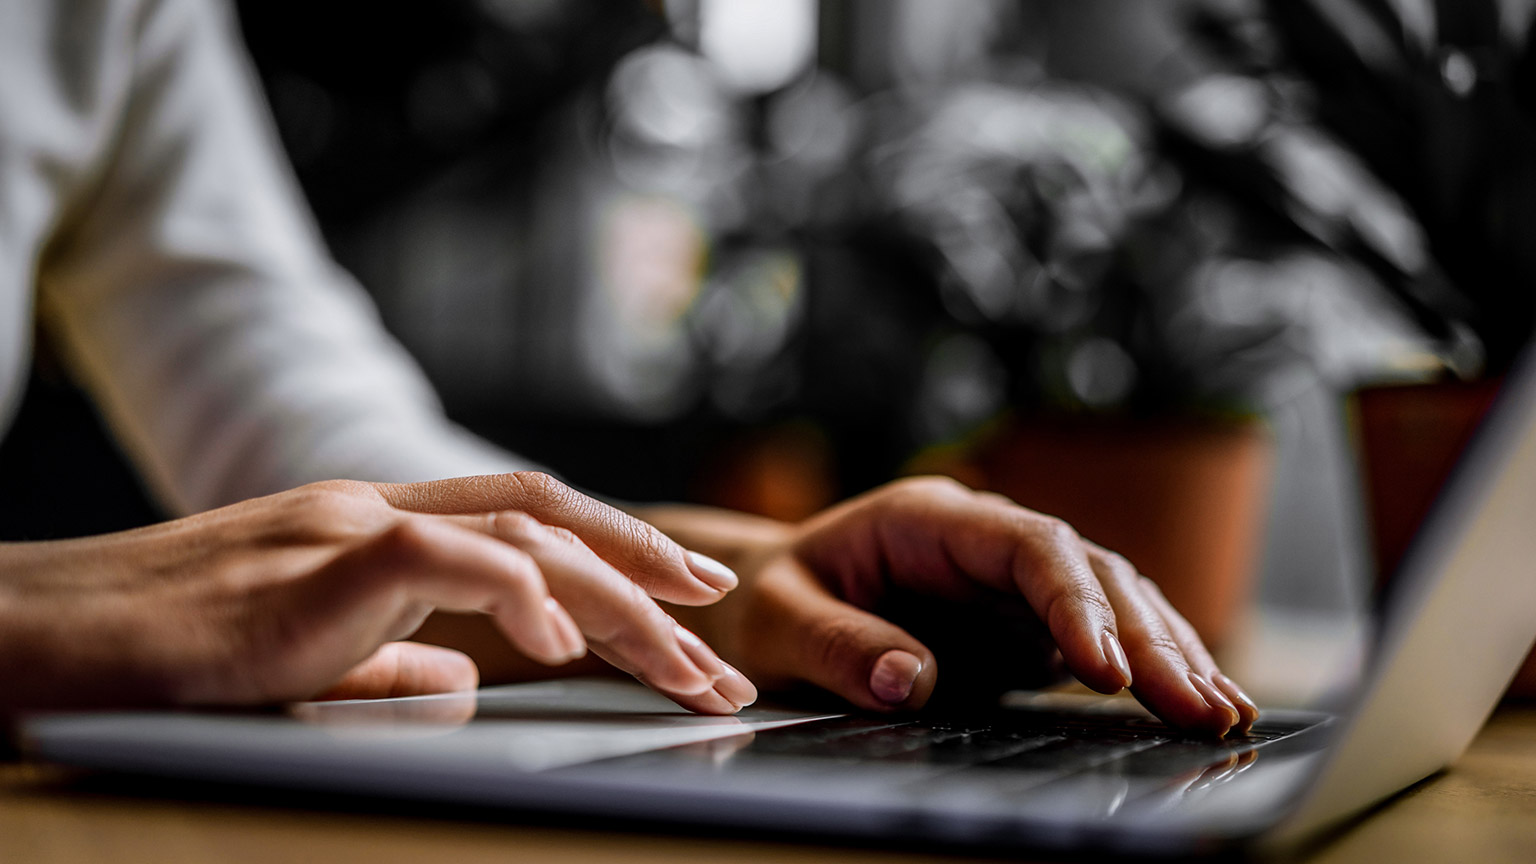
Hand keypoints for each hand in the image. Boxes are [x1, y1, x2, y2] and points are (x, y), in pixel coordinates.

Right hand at [0, 474, 750, 712]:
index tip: (689, 601)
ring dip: (619, 602)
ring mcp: (346, 525)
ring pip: (523, 537)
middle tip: (722, 644)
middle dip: (651, 581)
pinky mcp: (312, 562)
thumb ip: (385, 664)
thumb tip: (463, 683)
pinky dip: (518, 595)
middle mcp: (376, 510)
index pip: (528, 522)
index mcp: (378, 530)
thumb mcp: (299, 662)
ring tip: (687, 663)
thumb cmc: (154, 657)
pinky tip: (567, 648)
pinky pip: (443, 560)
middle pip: (550, 524)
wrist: (32, 636)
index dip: (619, 553)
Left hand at [655, 477, 1258, 736]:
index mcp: (929, 519)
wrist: (765, 598)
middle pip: (1089, 572)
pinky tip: (1195, 702)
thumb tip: (909, 682)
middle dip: (1147, 637)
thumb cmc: (767, 601)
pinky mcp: (1022, 624)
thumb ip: (837, 644)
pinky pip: (1100, 637)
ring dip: (1168, 652)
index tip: (1104, 666)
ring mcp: (1011, 581)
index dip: (1074, 600)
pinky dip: (1149, 668)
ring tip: (1220, 710)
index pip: (1027, 546)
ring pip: (1112, 600)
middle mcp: (985, 542)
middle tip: (1196, 705)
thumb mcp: (778, 619)